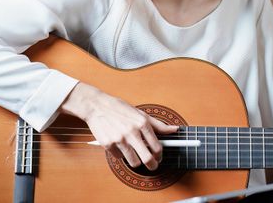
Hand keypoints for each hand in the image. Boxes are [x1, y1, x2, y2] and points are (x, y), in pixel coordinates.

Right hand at [60, 82, 178, 170]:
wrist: (97, 106)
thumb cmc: (120, 108)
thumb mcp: (141, 113)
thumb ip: (158, 125)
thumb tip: (175, 129)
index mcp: (142, 123)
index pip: (157, 147)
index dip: (160, 155)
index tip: (159, 157)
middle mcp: (132, 132)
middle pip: (148, 158)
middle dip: (153, 165)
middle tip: (152, 165)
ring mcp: (119, 139)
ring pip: (134, 162)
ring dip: (136, 161)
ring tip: (135, 154)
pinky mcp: (108, 144)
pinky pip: (119, 157)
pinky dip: (121, 154)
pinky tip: (119, 144)